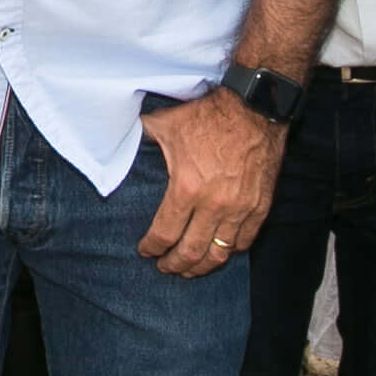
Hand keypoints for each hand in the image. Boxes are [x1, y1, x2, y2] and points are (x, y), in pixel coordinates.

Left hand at [137, 90, 285, 276]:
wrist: (254, 105)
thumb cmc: (209, 113)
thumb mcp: (165, 123)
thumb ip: (139, 138)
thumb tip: (114, 141)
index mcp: (186, 188)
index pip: (164, 233)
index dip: (152, 248)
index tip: (145, 251)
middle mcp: (215, 204)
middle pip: (191, 252)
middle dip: (174, 265)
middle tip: (164, 268)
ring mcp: (241, 208)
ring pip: (219, 253)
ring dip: (202, 266)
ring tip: (190, 270)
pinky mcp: (261, 205)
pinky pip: (245, 241)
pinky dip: (231, 251)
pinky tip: (219, 251)